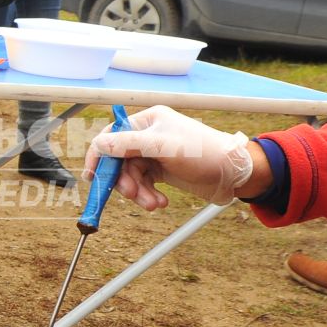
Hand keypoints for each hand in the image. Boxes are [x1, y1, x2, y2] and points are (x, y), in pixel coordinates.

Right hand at [82, 104, 260, 208]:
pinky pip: (144, 185)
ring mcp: (155, 154)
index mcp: (147, 121)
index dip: (100, 156)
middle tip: (132, 195)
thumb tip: (98, 144)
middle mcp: (148, 136)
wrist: (233, 173)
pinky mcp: (162, 171)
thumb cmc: (203, 152)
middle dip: (124, 181)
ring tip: (152, 204)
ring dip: (139, 193)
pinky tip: (160, 203)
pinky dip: (148, 196)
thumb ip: (128, 145)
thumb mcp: (164, 147)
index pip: (112, 135)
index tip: (92, 177)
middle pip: (119, 160)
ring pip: (131, 176)